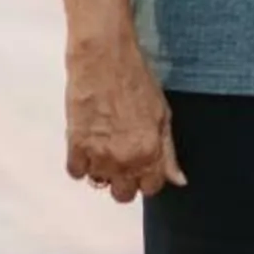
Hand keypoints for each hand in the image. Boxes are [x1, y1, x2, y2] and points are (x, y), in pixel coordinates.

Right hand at [64, 32, 184, 203]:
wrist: (104, 59)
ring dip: (103, 170)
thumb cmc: (138, 81)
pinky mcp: (74, 144)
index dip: (149, 178)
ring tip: (107, 147)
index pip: (151, 188)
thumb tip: (178, 180)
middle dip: (126, 181)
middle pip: (123, 194)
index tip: (145, 167)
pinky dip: (81, 163)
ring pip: (99, 183)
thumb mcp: (163, 115)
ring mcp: (97, 153)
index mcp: (149, 151)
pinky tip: (90, 145)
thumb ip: (169, 152)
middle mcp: (123, 158)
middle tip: (125, 160)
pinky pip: (76, 172)